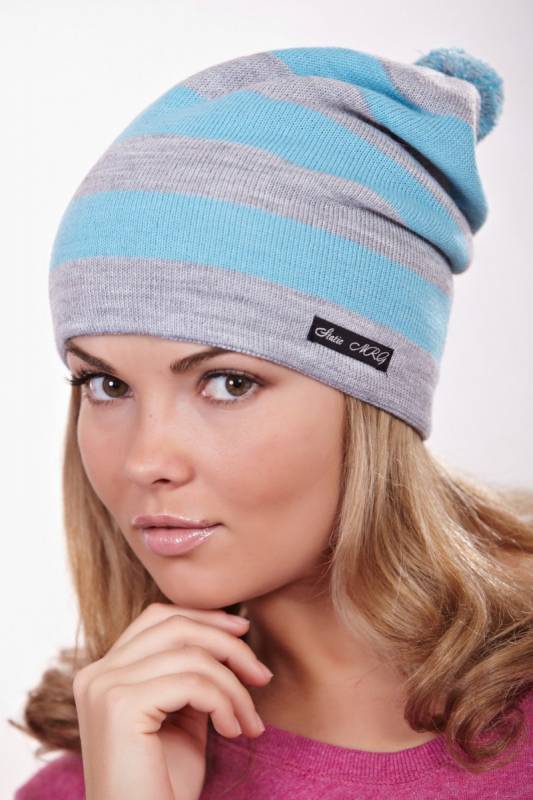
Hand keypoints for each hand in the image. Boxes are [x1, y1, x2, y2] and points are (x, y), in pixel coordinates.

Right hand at [72, 602, 272, 799]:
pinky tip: (233, 731)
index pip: (157, 618)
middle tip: (262, 675)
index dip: (204, 618)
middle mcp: (96, 674)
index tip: (243, 632)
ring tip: (250, 721)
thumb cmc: (164, 785)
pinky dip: (225, 703)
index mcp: (103, 672)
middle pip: (175, 626)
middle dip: (228, 644)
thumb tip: (228, 632)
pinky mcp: (121, 707)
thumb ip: (190, 674)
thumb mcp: (181, 716)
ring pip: (190, 655)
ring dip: (234, 686)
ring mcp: (104, 688)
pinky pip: (192, 683)